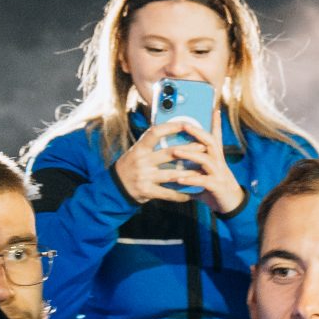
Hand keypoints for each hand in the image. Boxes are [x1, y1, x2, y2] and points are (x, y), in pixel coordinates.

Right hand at [115, 117, 244, 212]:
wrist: (115, 187)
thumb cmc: (131, 166)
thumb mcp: (137, 152)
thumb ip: (152, 145)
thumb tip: (172, 130)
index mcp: (139, 148)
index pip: (155, 133)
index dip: (171, 127)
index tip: (186, 124)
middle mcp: (142, 161)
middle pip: (169, 153)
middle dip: (188, 150)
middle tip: (203, 147)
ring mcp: (144, 177)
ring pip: (172, 174)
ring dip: (189, 173)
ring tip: (203, 171)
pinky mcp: (147, 191)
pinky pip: (168, 193)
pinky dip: (181, 194)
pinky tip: (193, 193)